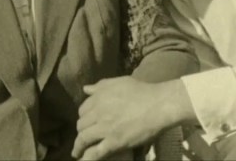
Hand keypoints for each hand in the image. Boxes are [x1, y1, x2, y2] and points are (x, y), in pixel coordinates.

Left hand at [73, 77, 188, 159]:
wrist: (158, 105)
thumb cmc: (142, 91)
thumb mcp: (119, 82)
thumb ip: (100, 86)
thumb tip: (86, 89)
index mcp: (98, 98)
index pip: (82, 109)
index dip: (84, 116)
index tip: (87, 121)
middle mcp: (98, 113)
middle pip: (81, 125)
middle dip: (82, 131)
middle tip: (85, 136)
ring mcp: (105, 129)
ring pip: (83, 139)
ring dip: (78, 147)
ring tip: (77, 152)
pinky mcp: (114, 142)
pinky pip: (95, 153)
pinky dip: (87, 158)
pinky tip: (83, 160)